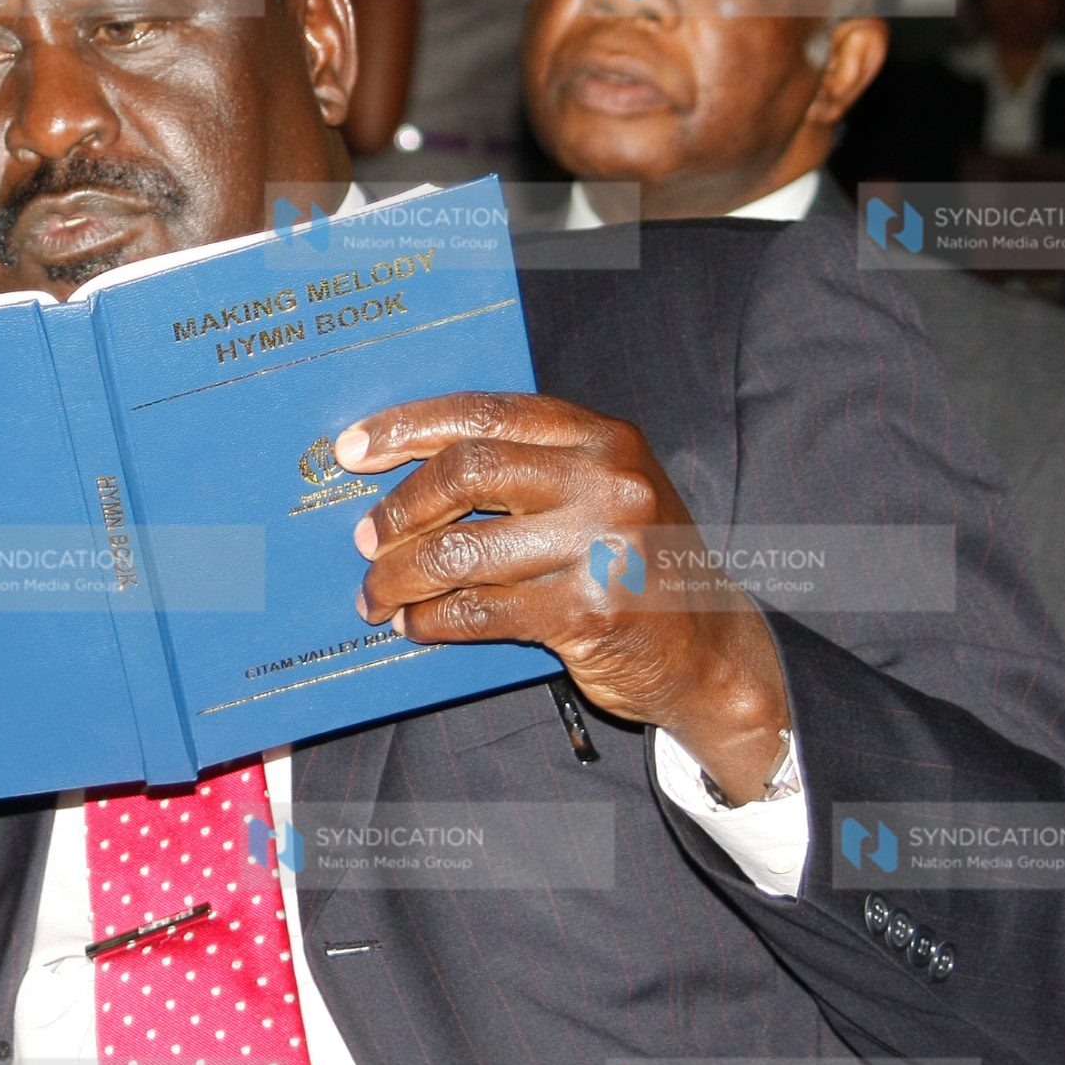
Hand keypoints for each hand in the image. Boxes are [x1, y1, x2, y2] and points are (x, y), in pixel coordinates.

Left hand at [338, 392, 790, 801]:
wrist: (712, 650)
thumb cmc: (633, 564)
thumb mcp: (596, 494)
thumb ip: (524, 470)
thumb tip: (402, 471)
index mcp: (600, 436)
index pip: (484, 413)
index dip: (407, 428)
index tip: (353, 449)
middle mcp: (606, 481)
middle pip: (465, 472)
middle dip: (399, 508)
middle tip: (364, 538)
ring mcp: (602, 546)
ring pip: (461, 550)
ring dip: (400, 577)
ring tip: (375, 594)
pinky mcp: (589, 613)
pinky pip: (479, 610)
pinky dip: (432, 619)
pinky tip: (415, 624)